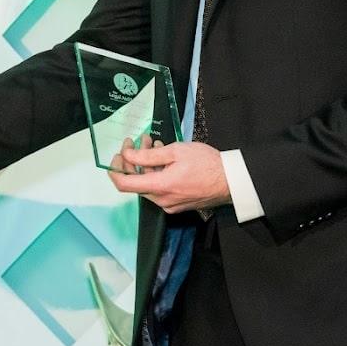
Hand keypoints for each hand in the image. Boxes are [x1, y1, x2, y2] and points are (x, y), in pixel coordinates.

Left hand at [107, 138, 230, 213]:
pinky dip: (157, 173)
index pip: (124, 184)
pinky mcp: (177, 205)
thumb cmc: (206, 163)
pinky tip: (164, 158)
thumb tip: (127, 154)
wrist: (231, 181)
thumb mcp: (176, 151)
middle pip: (136, 182)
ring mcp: (170, 204)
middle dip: (134, 159)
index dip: (115, 168)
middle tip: (142, 140)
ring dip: (146, 164)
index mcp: (160, 187)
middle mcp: (162, 200)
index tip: (118, 153)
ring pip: (148, 184)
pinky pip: (159, 189)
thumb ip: (148, 155)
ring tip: (154, 144)